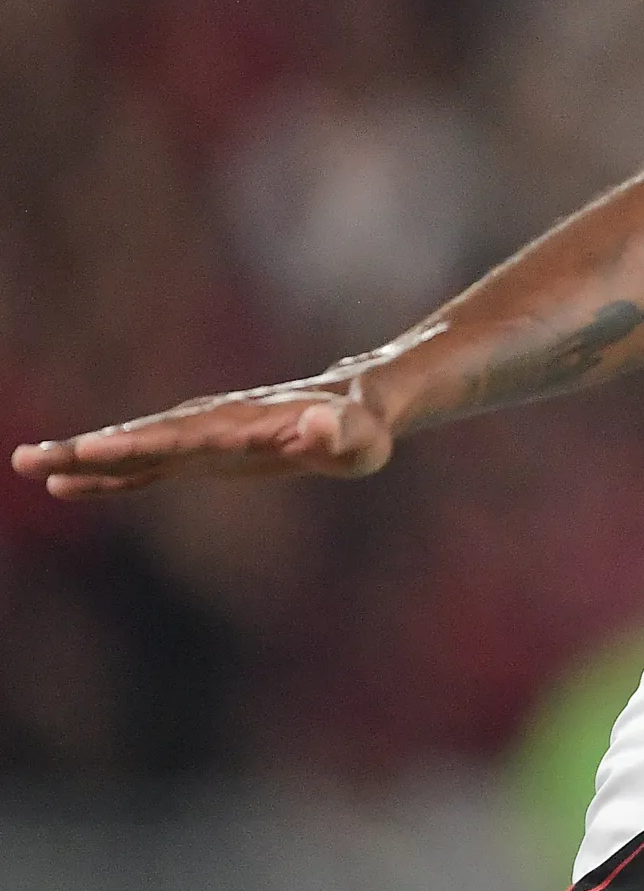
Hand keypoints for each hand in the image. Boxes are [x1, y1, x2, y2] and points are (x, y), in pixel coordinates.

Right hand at [11, 357, 405, 498]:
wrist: (358, 405)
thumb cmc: (363, 427)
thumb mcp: (362, 437)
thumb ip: (338, 432)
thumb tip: (318, 424)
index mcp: (243, 424)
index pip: (184, 435)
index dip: (141, 444)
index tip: (95, 450)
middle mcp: (213, 426)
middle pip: (143, 438)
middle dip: (90, 450)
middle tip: (32, 457)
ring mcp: (202, 439)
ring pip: (135, 448)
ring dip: (84, 458)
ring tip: (27, 463)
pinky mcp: (202, 455)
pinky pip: (146, 466)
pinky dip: (108, 477)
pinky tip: (65, 485)